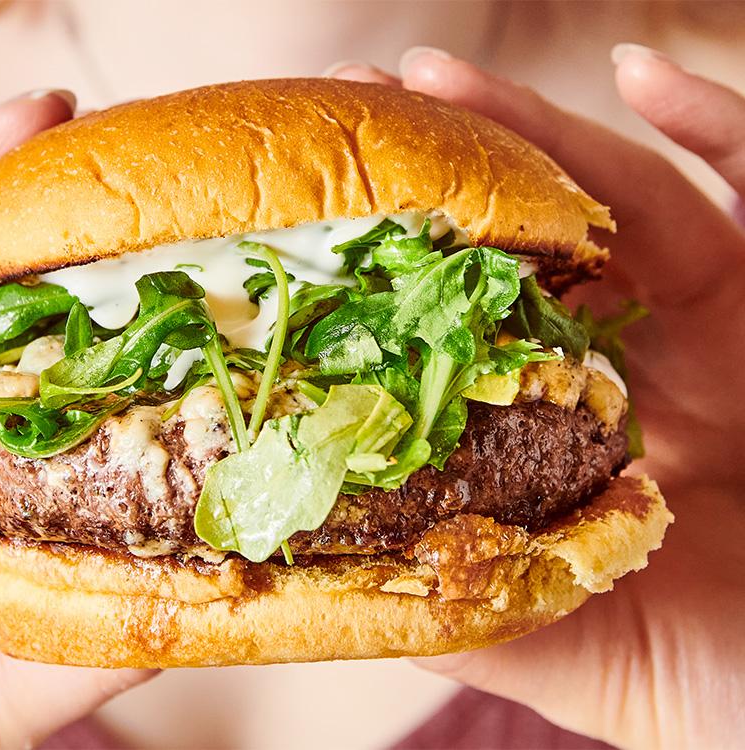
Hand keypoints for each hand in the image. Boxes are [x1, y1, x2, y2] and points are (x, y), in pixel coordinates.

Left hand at [328, 46, 744, 747]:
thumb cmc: (730, 681)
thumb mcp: (580, 652)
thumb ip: (472, 610)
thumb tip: (345, 580)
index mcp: (578, 432)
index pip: (479, 333)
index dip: (402, 281)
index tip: (315, 230)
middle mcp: (643, 363)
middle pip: (536, 245)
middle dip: (446, 175)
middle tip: (352, 108)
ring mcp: (722, 323)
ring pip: (623, 198)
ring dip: (533, 130)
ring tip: (437, 81)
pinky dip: (716, 123)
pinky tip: (646, 74)